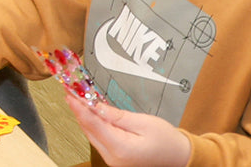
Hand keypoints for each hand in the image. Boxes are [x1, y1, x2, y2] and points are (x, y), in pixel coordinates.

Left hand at [66, 94, 189, 166]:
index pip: (92, 123)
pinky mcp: (115, 157)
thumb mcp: (143, 122)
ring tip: (77, 98)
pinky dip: (93, 124)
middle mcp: (113, 157)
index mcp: (120, 148)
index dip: (78, 106)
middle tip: (71, 90)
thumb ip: (116, 115)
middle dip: (79, 109)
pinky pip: (99, 138)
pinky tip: (90, 112)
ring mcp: (113, 159)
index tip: (69, 92)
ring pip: (91, 133)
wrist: (181, 158)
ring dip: (84, 116)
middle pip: (88, 129)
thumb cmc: (167, 141)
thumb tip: (95, 105)